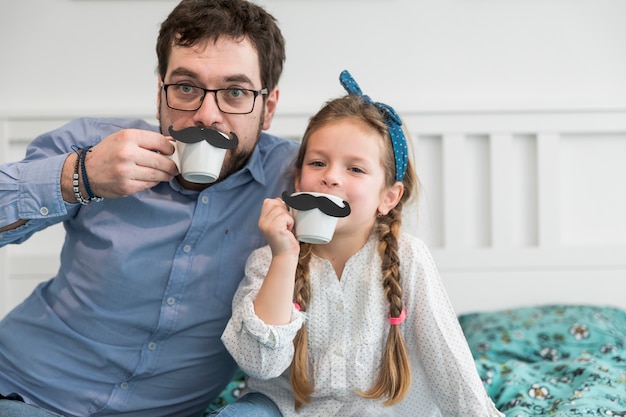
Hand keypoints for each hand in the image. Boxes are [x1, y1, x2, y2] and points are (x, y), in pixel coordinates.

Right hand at [63, 129, 178, 199]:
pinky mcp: (127, 187)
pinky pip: (148, 184)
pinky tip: (153, 179)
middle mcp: (127, 153)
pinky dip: (153, 182)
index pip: (160, 141)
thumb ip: (146, 140)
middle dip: (172, 165)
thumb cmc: (106, 153)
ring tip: (169, 174)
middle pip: (162, 161)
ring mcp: (127, 172)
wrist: (85, 172)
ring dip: (166, 175)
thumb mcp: (123, 138)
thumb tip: (170, 142)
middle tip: (175, 167)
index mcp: (128, 137)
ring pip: (157, 175)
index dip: (170, 148)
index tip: (172, 151)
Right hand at [258, 197, 299, 256]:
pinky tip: (288, 231)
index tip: (284, 217)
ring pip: (281, 209)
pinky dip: (290, 222)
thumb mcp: (280, 223)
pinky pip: (286, 216)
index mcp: (262, 220)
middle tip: (286, 224)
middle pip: (275, 203)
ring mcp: (267, 225)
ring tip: (287, 228)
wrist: (285, 256)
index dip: (279, 205)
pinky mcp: (274, 228)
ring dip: (289, 217)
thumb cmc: (286, 240)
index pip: (268, 202)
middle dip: (284, 211)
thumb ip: (277, 212)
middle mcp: (262, 222)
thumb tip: (279, 198)